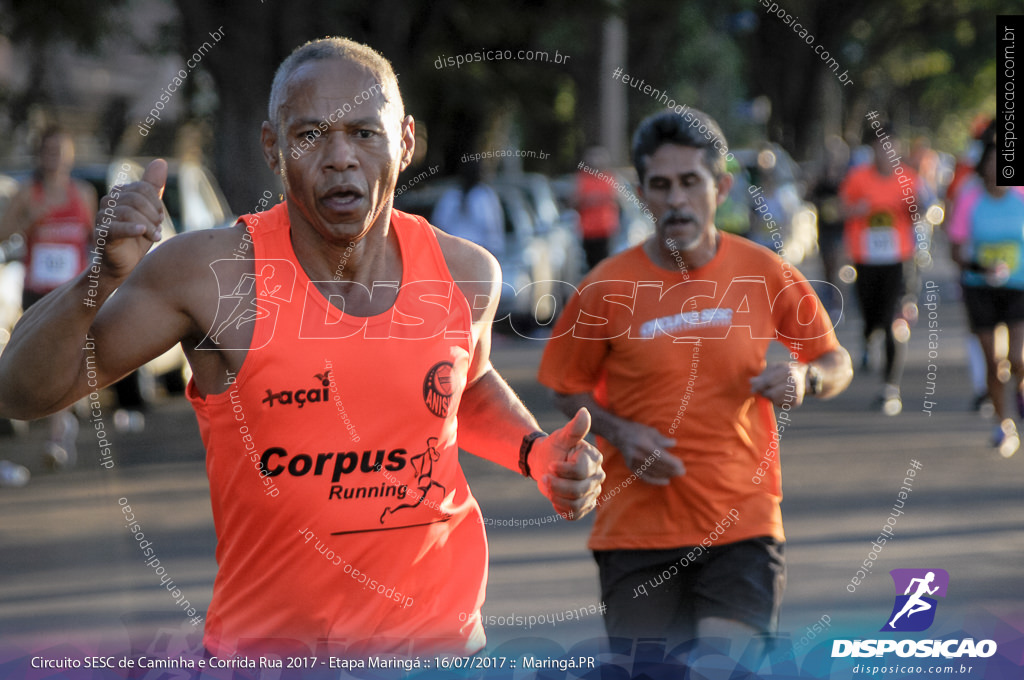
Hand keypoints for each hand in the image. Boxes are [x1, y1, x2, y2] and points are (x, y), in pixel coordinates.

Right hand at [95, 159, 166, 280]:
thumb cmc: (137, 237)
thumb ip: (152, 188)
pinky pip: (116, 228)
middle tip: (159, 228)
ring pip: (128, 212)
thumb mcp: (149, 211)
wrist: (125, 265)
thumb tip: (160, 162)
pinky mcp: (102, 235)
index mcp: (119, 194)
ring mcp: (102, 217)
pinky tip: (143, 232)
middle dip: (153, 214)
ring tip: (155, 237)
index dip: (156, 202)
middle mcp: (107, 201)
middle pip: (136, 199)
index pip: (142, 188)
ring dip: (148, 225)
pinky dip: (131, 229)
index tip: (160, 217)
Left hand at [529, 408, 604, 519]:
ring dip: (557, 497)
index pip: (581, 471)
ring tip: (547, 487)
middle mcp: (597, 476)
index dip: (563, 471)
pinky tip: (554, 498)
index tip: (550, 466)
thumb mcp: (562, 436)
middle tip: (544, 478)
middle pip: (579, 489)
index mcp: (594, 459)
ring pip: (577, 503)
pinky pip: (575, 514)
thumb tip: (585, 412)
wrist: (545, 462)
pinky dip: (561, 508)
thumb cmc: (555, 447)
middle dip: (557, 485)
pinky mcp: (584, 505)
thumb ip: (574, 428)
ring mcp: (592, 492)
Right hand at [608, 419, 683, 485]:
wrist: (619, 435)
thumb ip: (662, 439)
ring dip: (666, 475)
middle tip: (682, 472)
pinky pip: (645, 477)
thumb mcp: (651, 431)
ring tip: (676, 475)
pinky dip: (656, 480)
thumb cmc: (638, 430)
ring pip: (653, 472)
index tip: (681, 465)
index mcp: (643, 445)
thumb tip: (673, 444)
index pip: (660, 456)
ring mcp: (634, 462)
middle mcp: (637, 455)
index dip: (671, 462)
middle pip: (658, 466)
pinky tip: (666, 481)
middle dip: (671, 470)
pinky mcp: (632, 467)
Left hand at [750, 361, 807, 407]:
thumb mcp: (773, 369)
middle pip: (772, 393)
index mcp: (787, 370)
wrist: (803, 377)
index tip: (753, 388)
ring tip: (772, 392)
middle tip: (764, 391)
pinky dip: (776, 402)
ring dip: (770, 398)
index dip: (759, 386)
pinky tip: (779, 396)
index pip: (769, 381)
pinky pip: (781, 405)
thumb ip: (762, 375)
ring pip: (776, 400)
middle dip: (764, 392)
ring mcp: (797, 392)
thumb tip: (751, 382)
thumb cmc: (783, 372)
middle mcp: (794, 382)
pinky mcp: (797, 402)